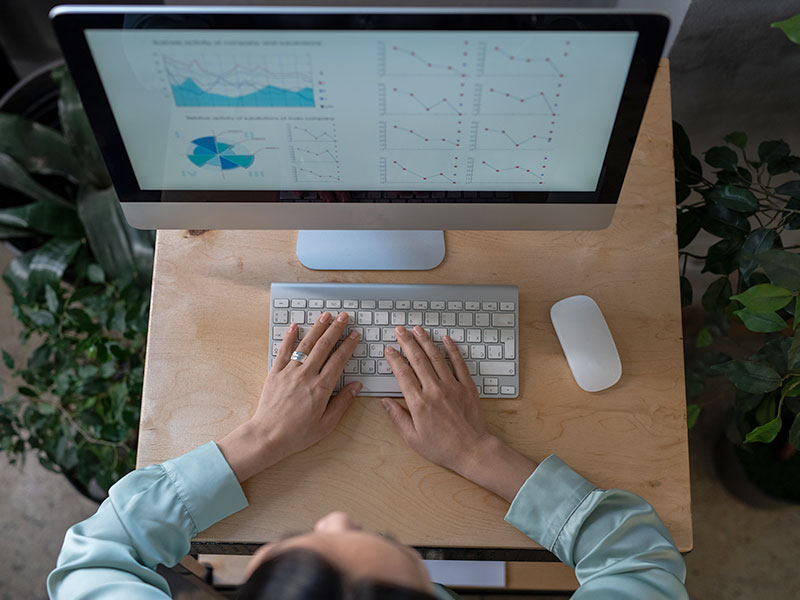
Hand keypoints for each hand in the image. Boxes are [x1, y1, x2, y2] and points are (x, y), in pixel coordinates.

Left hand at [219, 312, 361, 480]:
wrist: (268, 436)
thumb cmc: (298, 434)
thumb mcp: (327, 424)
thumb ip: (343, 402)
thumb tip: (356, 386)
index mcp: (321, 388)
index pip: (339, 360)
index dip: (348, 345)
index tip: (355, 335)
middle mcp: (306, 375)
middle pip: (324, 346)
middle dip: (335, 329)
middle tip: (343, 317)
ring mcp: (289, 372)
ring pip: (306, 345)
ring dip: (317, 328)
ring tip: (325, 316)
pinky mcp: (275, 373)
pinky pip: (283, 351)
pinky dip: (289, 337)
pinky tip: (295, 326)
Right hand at [382, 326, 536, 501]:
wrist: (472, 450)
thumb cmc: (442, 447)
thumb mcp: (413, 437)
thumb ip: (397, 417)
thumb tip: (384, 401)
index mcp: (419, 403)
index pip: (403, 374)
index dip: (394, 359)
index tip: (389, 349)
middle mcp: (435, 391)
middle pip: (418, 360)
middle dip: (407, 342)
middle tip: (400, 330)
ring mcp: (452, 386)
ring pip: (436, 358)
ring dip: (426, 341)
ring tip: (417, 329)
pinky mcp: (467, 386)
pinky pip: (459, 363)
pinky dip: (452, 350)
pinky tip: (446, 339)